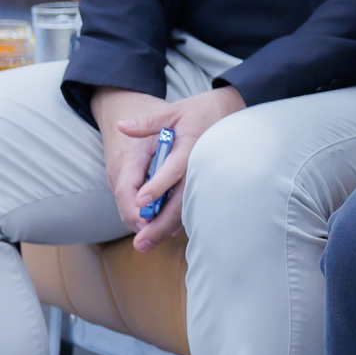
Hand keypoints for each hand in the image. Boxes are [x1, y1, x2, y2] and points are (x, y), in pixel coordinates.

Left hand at [102, 84, 247, 249]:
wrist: (233, 112)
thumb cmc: (202, 111)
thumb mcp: (174, 111)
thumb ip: (148, 122)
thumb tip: (122, 127)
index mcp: (191, 147)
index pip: (173, 169)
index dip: (158, 185)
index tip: (140, 201)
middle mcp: (200, 167)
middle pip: (181, 199)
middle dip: (159, 222)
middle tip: (140, 241)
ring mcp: (207, 177)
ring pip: (188, 208)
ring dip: (167, 227)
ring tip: (147, 243)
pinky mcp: (210, 183)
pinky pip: (195, 205)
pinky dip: (180, 220)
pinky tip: (166, 233)